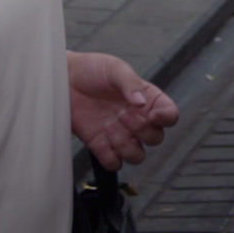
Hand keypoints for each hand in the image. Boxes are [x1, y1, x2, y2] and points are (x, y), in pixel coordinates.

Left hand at [66, 52, 179, 170]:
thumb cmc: (91, 69)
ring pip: (137, 156)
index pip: (169, 115)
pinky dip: (110, 157)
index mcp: (147, 99)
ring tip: (110, 126)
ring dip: (126, 145)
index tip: (153, 114)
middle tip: (123, 114)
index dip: (166, 118)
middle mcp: (137, 119)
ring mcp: (120, 134)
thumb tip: (141, 102)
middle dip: (141, 130)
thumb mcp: (115, 68)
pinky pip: (114, 163)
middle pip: (155, 139)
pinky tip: (101, 138)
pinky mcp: (101, 146)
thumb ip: (130, 83)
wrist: (63, 79)